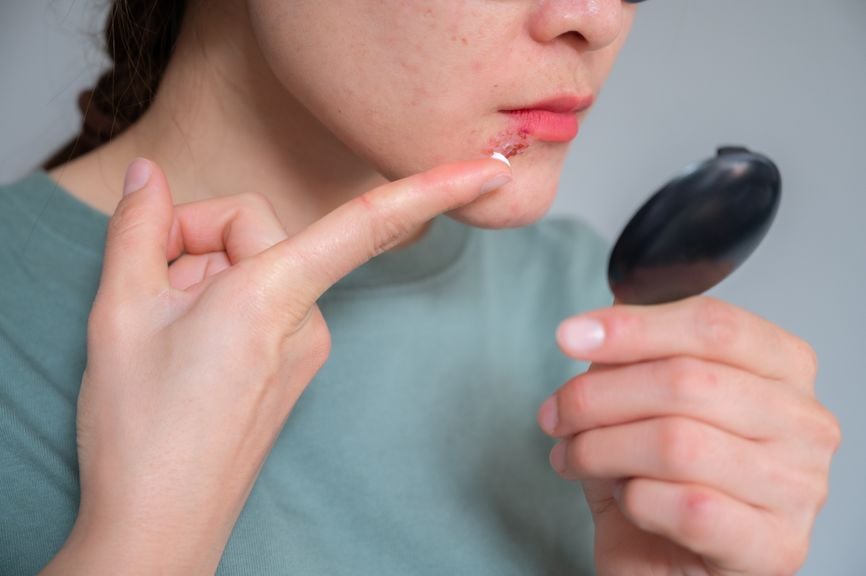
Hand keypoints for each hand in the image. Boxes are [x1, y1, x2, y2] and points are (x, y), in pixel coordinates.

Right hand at [42, 155, 510, 574]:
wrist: (162, 524)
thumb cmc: (141, 429)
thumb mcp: (119, 314)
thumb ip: (139, 229)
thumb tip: (147, 175)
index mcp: (272, 297)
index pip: (367, 224)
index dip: (435, 187)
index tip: (495, 171)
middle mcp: (308, 319)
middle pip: (258, 229)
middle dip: (197, 239)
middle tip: (153, 289)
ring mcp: (307, 345)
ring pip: (259, 264)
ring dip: (206, 275)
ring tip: (167, 329)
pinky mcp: (298, 362)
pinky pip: (267, 299)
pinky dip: (226, 301)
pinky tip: (190, 339)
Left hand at [536, 295, 840, 575]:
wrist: (665, 561)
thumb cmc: (658, 476)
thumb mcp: (638, 401)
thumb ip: (632, 357)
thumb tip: (599, 325)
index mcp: (783, 368)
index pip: (713, 326)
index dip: (633, 328)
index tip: (568, 337)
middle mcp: (804, 421)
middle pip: (688, 382)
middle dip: (598, 396)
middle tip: (555, 414)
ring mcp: (798, 486)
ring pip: (678, 444)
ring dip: (602, 449)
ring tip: (575, 457)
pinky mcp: (774, 546)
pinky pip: (686, 506)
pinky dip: (635, 498)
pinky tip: (624, 497)